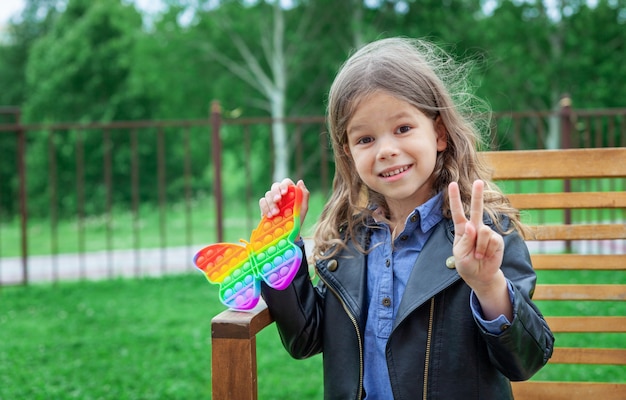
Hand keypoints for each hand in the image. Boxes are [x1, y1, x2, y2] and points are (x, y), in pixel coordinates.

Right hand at [259, 178, 309, 234]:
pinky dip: (265, 208)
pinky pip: (262, 202)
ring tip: (275, 213)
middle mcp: (280, 194)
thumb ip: (304, 195)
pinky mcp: (265, 208)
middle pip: (275, 186)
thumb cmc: (297, 220)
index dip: (284, 185)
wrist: (288, 234)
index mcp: (290, 192)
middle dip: (275, 193)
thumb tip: (300, 182)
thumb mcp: (303, 209)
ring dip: (271, 203)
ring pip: (268, 194)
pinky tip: (270, 215)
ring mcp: (272, 201)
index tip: (284, 193)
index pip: (286, 183)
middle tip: (277, 201)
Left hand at [449, 180, 510, 319]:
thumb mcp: (460, 254)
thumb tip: (473, 226)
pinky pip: (492, 241)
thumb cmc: (466, 264)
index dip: (455, 198)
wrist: (480, 276)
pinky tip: (485, 256)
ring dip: (479, 247)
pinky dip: (486, 251)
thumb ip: (466, 239)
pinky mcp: (497, 240)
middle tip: (479, 181)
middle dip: (478, 195)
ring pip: (483, 232)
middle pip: (477, 209)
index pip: (458, 212)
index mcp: (462, 229)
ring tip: (478, 256)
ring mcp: (487, 233)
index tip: (452, 184)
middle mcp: (475, 228)